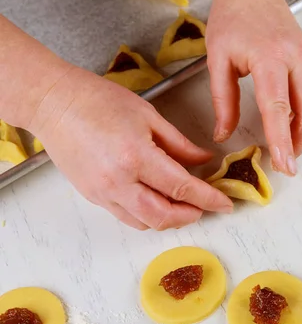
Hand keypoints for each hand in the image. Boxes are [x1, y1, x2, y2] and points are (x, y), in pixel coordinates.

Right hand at [30, 68, 232, 229]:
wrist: (54, 104)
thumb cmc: (98, 101)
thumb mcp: (149, 116)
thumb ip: (180, 144)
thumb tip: (204, 160)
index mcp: (136, 157)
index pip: (182, 188)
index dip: (208, 199)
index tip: (225, 204)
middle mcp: (118, 181)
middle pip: (164, 216)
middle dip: (191, 215)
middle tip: (205, 205)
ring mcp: (102, 193)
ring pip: (144, 223)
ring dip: (169, 218)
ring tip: (183, 202)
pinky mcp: (92, 196)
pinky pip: (126, 217)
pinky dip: (147, 215)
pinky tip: (157, 199)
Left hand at [206, 0, 301, 175]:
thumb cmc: (232, 18)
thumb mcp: (217, 58)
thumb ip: (222, 99)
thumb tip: (223, 134)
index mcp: (268, 57)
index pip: (278, 107)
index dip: (281, 139)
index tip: (283, 164)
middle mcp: (295, 58)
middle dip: (300, 141)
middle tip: (286, 163)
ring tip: (290, 147)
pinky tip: (299, 125)